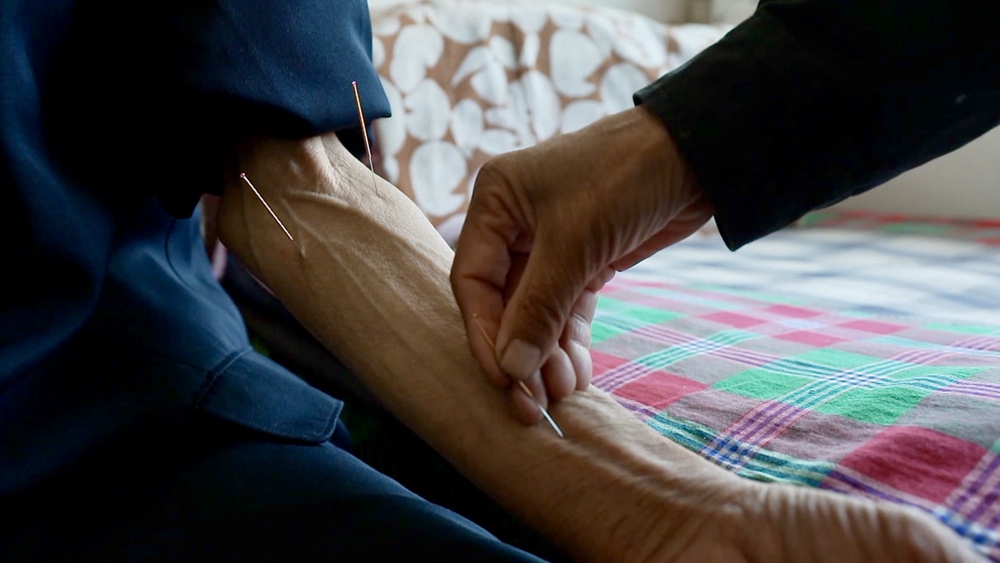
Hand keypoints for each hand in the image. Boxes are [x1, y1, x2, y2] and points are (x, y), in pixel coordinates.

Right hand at [451, 106, 714, 422]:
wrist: (699, 153)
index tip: (503, 378)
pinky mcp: (586, 256)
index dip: (484, 334)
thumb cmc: (623, 178)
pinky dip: (570, 338)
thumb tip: (511, 369)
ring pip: (537, 310)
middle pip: (503, 302)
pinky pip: (567, 305)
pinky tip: (577, 372)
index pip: (472, 281)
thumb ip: (538, 309)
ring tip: (563, 392)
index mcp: (494, 203)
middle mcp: (514, 223)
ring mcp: (551, 242)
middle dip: (520, 351)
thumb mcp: (574, 243)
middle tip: (532, 403)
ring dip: (548, 352)